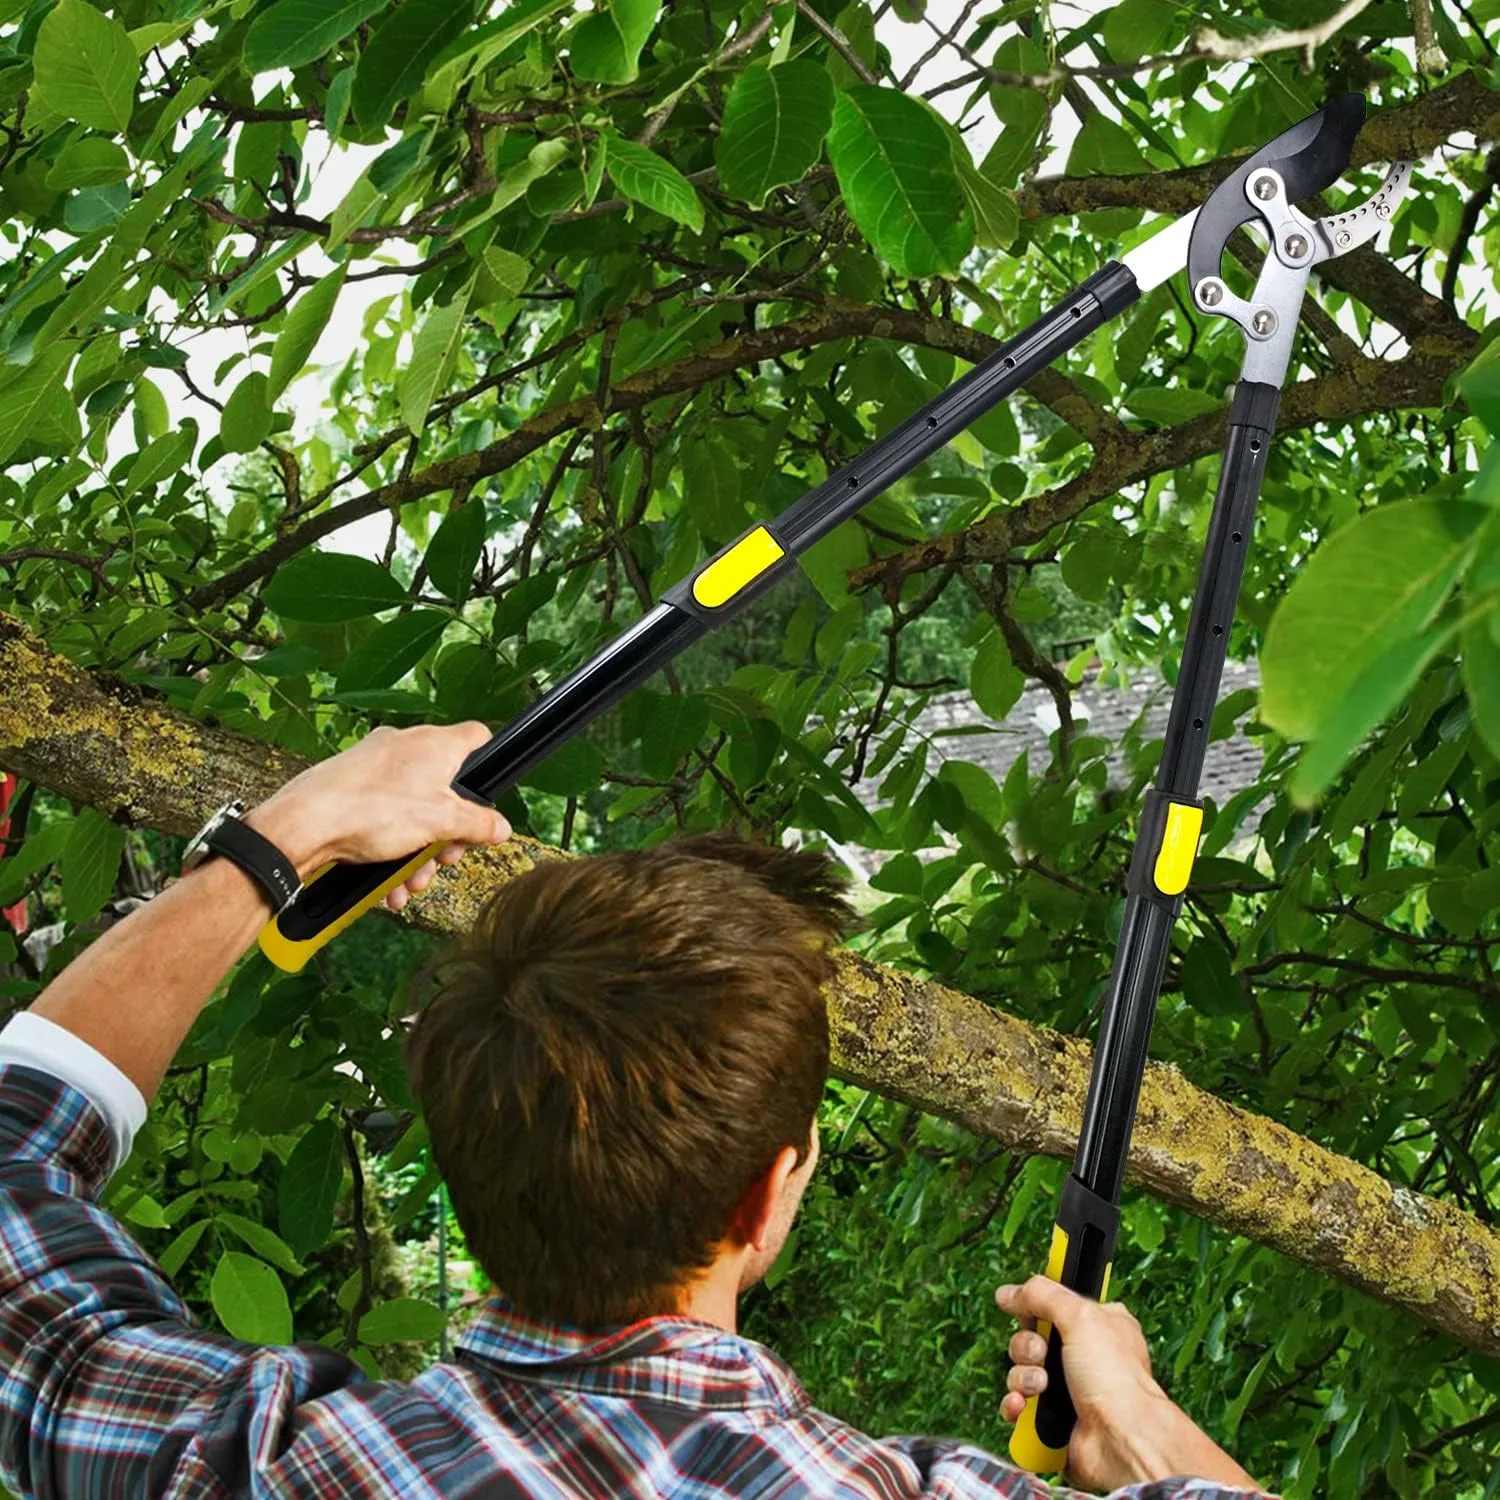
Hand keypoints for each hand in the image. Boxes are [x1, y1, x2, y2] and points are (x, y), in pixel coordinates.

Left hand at [246, 723, 511, 909]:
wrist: (304, 824)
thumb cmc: (371, 810)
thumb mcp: (441, 822)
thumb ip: (477, 824)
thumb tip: (501, 827)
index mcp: (435, 745)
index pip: (477, 739)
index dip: (487, 765)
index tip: (486, 797)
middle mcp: (406, 747)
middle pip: (445, 788)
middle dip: (448, 831)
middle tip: (445, 856)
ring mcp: (376, 766)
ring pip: (414, 809)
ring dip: (419, 851)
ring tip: (412, 881)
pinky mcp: (353, 787)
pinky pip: (385, 817)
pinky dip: (392, 849)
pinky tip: (390, 882)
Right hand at [997, 1278, 1259, 1492]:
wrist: (1121, 1440)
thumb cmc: (1114, 1378)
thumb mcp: (1081, 1316)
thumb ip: (1042, 1294)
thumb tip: (1007, 1293)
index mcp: (1098, 1325)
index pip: (1053, 1305)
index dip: (1035, 1308)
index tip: (1028, 1312)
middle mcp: (1082, 1356)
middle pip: (1031, 1338)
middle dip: (1027, 1347)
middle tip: (1041, 1355)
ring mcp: (1068, 1389)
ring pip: (1022, 1372)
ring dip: (1022, 1377)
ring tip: (1039, 1387)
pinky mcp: (1053, 1420)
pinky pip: (1019, 1406)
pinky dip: (1015, 1405)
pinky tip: (1021, 1406)